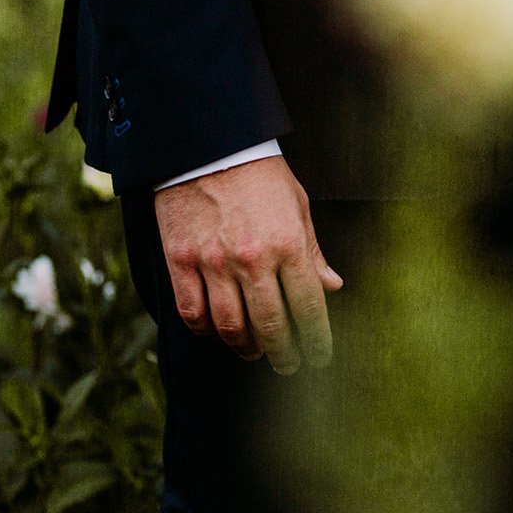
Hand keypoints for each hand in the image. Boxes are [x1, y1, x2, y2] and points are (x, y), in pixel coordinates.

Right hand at [154, 156, 342, 373]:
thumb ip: (313, 251)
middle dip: (284, 354)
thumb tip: (332, 285)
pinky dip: (206, 331)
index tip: (320, 357)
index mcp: (288, 244)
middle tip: (289, 366)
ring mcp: (213, 262)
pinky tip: (218, 333)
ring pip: (230, 326)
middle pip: (271, 325)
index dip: (317, 339)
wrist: (206, 146)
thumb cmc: (259, 174)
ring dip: (246, 347)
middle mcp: (252, 259)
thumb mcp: (298, 206)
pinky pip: (192, 312)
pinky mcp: (180, 260)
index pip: (309, 306)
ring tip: (255, 353)